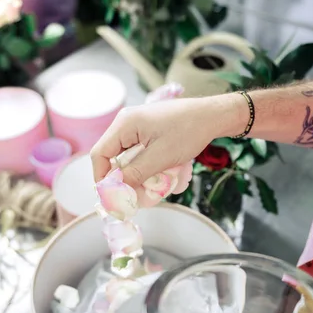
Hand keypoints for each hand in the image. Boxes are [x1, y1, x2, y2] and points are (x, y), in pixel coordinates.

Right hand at [91, 93, 241, 186]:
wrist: (212, 116)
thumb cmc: (188, 131)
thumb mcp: (160, 157)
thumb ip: (134, 174)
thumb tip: (115, 192)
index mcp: (124, 124)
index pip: (100, 154)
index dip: (102, 177)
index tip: (114, 196)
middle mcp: (126, 123)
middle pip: (112, 157)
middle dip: (122, 178)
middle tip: (134, 196)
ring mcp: (137, 127)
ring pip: (126, 158)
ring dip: (136, 174)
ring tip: (151, 187)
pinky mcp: (148, 132)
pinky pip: (138, 153)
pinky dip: (145, 167)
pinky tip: (159, 175)